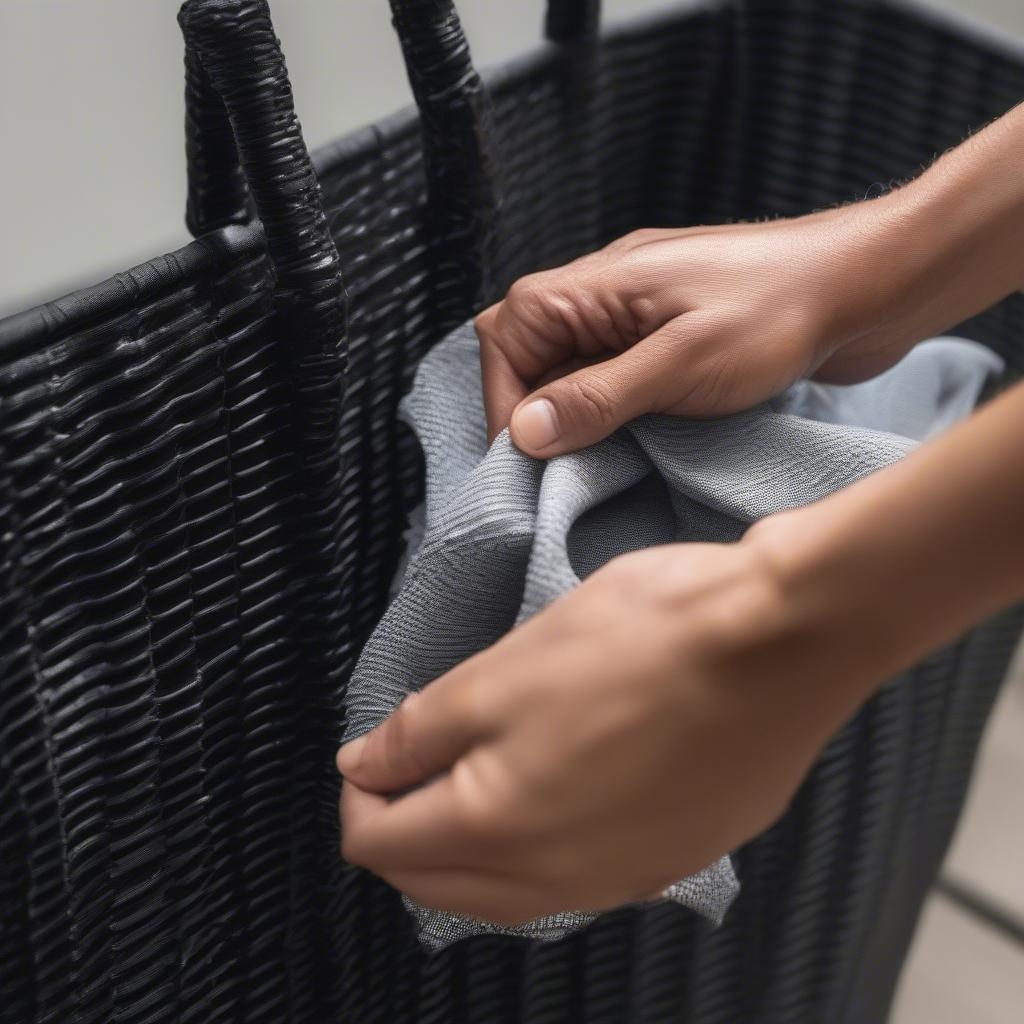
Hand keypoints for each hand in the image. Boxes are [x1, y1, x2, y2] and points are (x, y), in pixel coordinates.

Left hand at [337, 524, 866, 924]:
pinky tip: (561, 785)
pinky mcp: (678, 857)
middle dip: (407, 825)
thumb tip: (362, 770)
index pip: (383, 847)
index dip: (361, 794)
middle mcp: (560, 882)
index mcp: (498, 834)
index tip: (376, 747)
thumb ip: (419, 732)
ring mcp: (626, 879)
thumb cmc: (638, 642)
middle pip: (440, 883)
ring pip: (510, 889)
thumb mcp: (501, 672)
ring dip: (473, 841)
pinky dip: (542, 844)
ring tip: (481, 769)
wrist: (783, 641)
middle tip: (419, 755)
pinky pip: (580, 876)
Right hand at [476, 201, 918, 457]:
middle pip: (530, 346)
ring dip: (571, 410)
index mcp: (598, 282)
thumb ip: (599, 395)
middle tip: (552, 462)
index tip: (525, 456)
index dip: (503, 398)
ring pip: (571, 362)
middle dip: (530, 406)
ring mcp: (639, 311)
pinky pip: (613, 369)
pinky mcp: (671, 333)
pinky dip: (607, 405)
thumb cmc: (782, 310)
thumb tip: (525, 430)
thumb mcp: (683, 363)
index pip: (508, 335)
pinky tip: (628, 437)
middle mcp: (608, 290)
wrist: (869, 284)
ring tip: (590, 458)